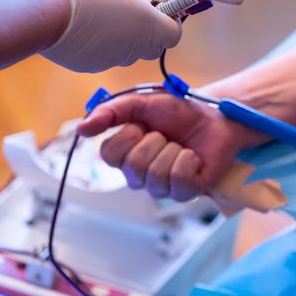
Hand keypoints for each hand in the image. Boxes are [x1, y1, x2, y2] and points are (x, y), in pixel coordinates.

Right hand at [37, 0, 180, 72]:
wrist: (44, 15)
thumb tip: (127, 6)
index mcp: (147, 25)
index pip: (173, 33)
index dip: (169, 21)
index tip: (157, 9)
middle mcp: (134, 48)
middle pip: (152, 47)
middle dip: (147, 32)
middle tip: (131, 11)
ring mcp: (113, 60)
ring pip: (127, 52)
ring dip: (122, 38)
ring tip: (100, 17)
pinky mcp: (91, 67)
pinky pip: (104, 57)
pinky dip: (100, 46)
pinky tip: (82, 29)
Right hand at [76, 93, 257, 200]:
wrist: (214, 116)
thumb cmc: (178, 111)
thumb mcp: (141, 103)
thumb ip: (110, 112)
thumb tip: (81, 129)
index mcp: (124, 155)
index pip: (108, 154)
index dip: (128, 135)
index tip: (143, 125)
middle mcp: (139, 176)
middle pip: (133, 166)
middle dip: (155, 141)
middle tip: (166, 135)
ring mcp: (162, 188)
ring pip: (156, 175)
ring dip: (173, 150)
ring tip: (181, 145)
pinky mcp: (185, 192)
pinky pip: (179, 181)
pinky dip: (188, 161)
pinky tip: (193, 156)